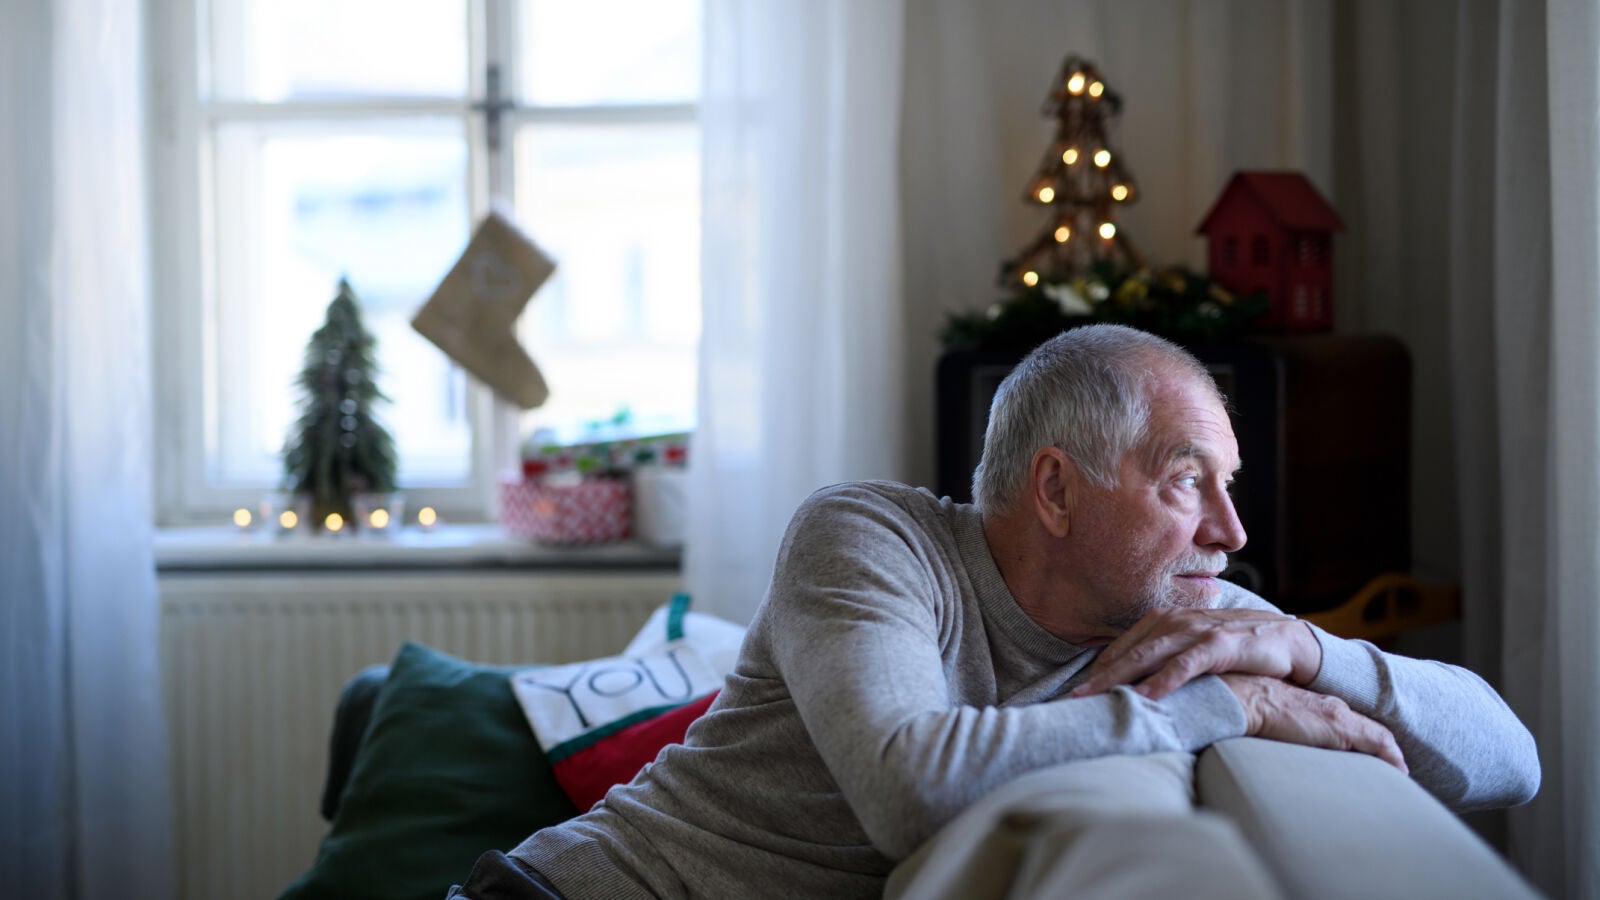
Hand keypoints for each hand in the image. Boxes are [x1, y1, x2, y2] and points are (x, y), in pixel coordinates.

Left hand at [1069, 607, 1322, 700]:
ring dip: (1121, 677)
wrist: (1284, 639)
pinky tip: (1147, 696)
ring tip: (1097, 698)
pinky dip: (1164, 679)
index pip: (1120, 648)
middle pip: (1127, 652)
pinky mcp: (1219, 644)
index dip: (1096, 671)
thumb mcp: (1191, 651)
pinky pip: (1185, 664)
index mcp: (1162, 622)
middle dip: (1098, 676)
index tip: (1073, 694)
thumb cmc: (1232, 648)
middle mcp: (1173, 622)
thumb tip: (1131, 688)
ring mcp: (1195, 630)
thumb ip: (1163, 661)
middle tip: (1072, 699)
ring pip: (1149, 655)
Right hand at [1220, 673, 1407, 772]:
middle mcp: (1332, 707)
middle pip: (1366, 729)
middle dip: (1381, 748)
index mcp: (1316, 706)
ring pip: (1376, 737)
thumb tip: (1271, 746)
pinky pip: (1378, 742)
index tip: (1374, 755)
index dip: (1364, 738)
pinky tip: (1400, 771)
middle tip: (1392, 768)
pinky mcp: (1341, 726)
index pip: (1349, 723)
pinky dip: (1391, 756)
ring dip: (1388, 755)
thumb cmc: (1248, 708)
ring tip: (1398, 772)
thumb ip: (1280, 728)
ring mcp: (1338, 716)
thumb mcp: (1268, 719)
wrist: (1244, 698)